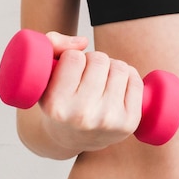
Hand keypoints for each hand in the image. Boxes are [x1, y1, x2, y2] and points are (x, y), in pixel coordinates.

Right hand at [38, 31, 143, 151]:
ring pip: (120, 67)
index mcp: (56, 105)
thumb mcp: (43, 75)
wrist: (72, 138)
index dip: (73, 58)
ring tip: (101, 80)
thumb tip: (83, 41)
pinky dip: (128, 76)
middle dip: (94, 61)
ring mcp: (109, 120)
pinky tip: (117, 86)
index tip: (70, 70)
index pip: (74, 57)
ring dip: (111, 67)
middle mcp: (83, 116)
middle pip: (99, 60)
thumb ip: (52, 45)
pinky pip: (135, 80)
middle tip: (87, 75)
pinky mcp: (129, 122)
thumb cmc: (59, 99)